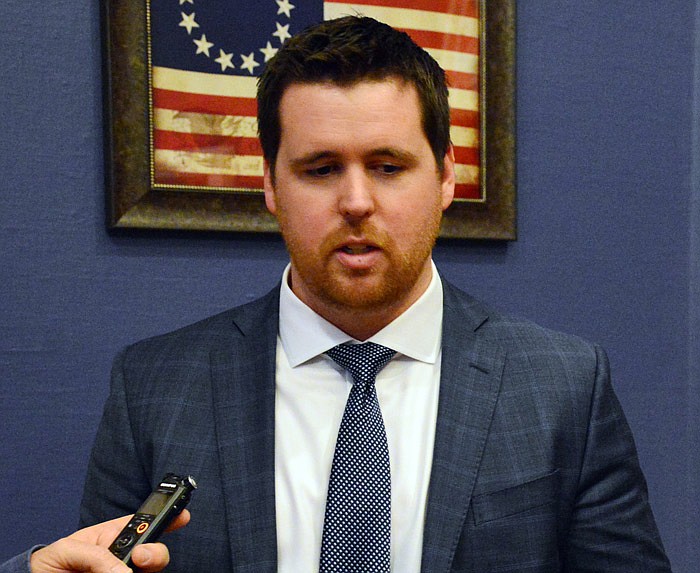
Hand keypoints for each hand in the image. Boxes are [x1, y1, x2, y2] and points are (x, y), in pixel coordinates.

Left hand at [29, 510, 189, 572]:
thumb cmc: (48, 566)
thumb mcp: (66, 550)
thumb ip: (96, 554)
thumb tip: (125, 569)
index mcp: (111, 538)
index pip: (145, 524)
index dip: (167, 517)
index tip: (182, 515)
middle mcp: (122, 560)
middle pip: (154, 555)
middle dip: (157, 553)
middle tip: (141, 558)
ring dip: (147, 569)